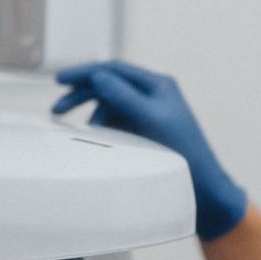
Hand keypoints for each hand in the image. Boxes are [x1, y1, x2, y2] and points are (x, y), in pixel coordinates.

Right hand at [52, 61, 247, 239]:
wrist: (202, 189)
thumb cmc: (185, 154)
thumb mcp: (152, 120)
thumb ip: (124, 96)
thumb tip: (97, 76)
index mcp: (158, 86)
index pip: (114, 70)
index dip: (85, 73)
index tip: (60, 80)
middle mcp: (153, 96)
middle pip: (109, 86)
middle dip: (82, 95)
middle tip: (58, 108)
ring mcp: (148, 115)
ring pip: (110, 107)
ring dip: (93, 116)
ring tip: (85, 132)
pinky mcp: (144, 134)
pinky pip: (116, 125)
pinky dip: (103, 130)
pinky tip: (99, 141)